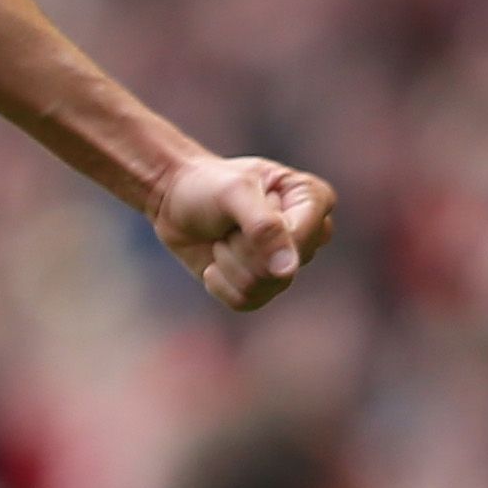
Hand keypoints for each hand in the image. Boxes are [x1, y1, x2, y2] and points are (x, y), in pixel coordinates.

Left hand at [153, 153, 334, 311]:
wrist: (174, 201)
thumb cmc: (207, 185)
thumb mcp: (234, 193)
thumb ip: (264, 227)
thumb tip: (287, 271)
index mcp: (314, 199)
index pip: (300, 240)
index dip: (260, 234)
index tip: (242, 207)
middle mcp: (309, 234)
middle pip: (282, 270)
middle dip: (241, 248)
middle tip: (229, 223)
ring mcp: (286, 263)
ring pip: (263, 287)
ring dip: (229, 263)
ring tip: (223, 239)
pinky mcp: (262, 285)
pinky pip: (246, 301)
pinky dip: (220, 283)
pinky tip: (215, 262)